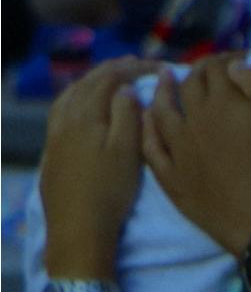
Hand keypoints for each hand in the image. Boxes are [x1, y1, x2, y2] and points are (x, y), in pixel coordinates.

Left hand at [39, 59, 168, 277]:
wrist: (78, 228)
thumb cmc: (109, 190)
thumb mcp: (128, 151)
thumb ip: (127, 115)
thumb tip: (125, 89)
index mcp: (86, 117)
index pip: (108, 81)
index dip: (132, 69)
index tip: (157, 66)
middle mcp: (65, 121)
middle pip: (85, 85)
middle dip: (110, 70)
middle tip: (134, 64)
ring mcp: (54, 138)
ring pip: (69, 97)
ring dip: (90, 82)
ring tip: (107, 79)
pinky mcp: (51, 153)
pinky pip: (60, 113)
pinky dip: (74, 99)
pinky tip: (81, 107)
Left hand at [142, 57, 250, 255]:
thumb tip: (235, 66)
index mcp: (220, 102)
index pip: (215, 69)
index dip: (224, 59)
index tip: (235, 59)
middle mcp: (191, 119)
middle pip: (187, 87)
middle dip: (194, 71)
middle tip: (203, 68)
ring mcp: (176, 147)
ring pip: (161, 112)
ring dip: (161, 93)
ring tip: (163, 81)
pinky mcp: (169, 173)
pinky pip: (152, 146)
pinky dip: (148, 129)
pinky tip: (146, 120)